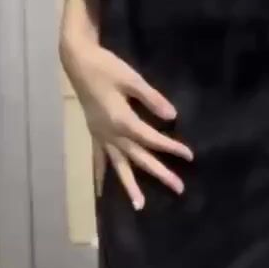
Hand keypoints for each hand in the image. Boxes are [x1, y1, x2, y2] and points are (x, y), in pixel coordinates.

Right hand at [63, 41, 193, 209]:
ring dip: (129, 185)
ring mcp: (101, 135)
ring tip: (140, 205)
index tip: (189, 156)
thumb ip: (152, 98)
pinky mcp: (94, 133)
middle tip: (178, 188)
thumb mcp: (132, 79)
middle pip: (138, 157)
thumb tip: (172, 116)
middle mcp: (111, 133)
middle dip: (159, 173)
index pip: (151, 139)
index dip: (171, 147)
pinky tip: (101, 191)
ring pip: (118, 165)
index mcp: (122, 120)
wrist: (79, 62)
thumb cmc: (107, 67)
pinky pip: (98, 159)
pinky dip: (100, 175)